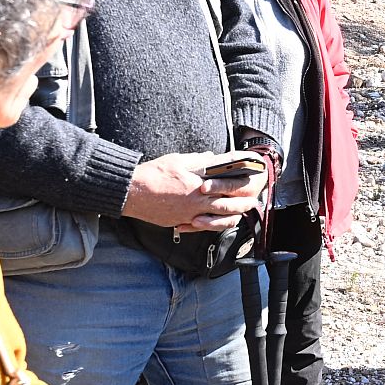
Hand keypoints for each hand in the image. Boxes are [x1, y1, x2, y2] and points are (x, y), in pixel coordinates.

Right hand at [122, 151, 263, 230]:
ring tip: (238, 215)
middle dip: (242, 206)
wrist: (132, 193)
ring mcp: (188, 215)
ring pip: (215, 221)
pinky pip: (199, 227)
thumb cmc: (154, 174)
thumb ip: (198, 160)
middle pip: (226, 207)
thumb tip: (210, 157)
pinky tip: (214, 222)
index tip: (251, 181)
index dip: (241, 185)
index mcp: (199, 186)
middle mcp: (196, 203)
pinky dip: (209, 225)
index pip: (227, 185)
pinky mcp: (179, 222)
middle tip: (252, 203)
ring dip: (229, 218)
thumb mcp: (178, 160)